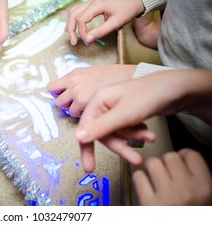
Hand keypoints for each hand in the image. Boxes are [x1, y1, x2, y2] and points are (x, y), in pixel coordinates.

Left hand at [47, 64, 135, 116]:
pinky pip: (75, 115)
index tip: (65, 98)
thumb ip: (81, 80)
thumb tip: (72, 87)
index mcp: (74, 74)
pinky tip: (94, 112)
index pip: (53, 86)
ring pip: (65, 109)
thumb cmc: (118, 77)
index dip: (58, 94)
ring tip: (88, 110)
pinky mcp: (83, 104)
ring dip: (74, 111)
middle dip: (65, 104)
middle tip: (76, 106)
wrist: (132, 79)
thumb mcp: (94, 72)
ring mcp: (77, 94)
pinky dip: (82, 116)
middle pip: (57, 100)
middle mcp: (73, 83)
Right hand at [66, 0, 143, 44]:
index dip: (82, 32)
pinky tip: (74, 28)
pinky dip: (74, 20)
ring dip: (70, 24)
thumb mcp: (116, 23)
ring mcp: (90, 1)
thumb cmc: (126, 11)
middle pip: (73, 15)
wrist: (134, 1)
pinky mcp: (91, 3)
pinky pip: (77, 10)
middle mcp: (91, 1)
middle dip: (71, 29)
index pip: (81, 20)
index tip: (87, 41)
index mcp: (97, 5)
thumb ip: (101, 31)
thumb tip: (88, 39)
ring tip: (72, 37)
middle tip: (73, 42)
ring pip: (73, 12)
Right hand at [75, 69, 211, 171]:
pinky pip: (125, 130)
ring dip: (131, 138)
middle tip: (135, 159)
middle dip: (120, 145)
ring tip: (149, 137)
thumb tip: (78, 137)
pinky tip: (148, 132)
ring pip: (116, 133)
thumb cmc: (150, 96)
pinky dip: (136, 134)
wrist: (176, 88)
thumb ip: (100, 127)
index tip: (89, 168)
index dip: (86, 148)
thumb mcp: (124, 114)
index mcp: (98, 100)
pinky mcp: (126, 114)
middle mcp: (104, 104)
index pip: (85, 128)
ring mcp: (115, 109)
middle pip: (103, 133)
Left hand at [133, 149, 211, 204]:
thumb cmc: (190, 219)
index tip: (178, 161)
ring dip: (150, 169)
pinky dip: (139, 181)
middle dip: (165, 163)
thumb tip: (184, 159)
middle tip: (164, 173)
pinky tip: (145, 189)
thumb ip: (197, 180)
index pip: (191, 155)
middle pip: (169, 156)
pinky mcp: (148, 204)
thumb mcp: (205, 200)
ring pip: (152, 163)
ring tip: (153, 179)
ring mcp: (167, 197)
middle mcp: (187, 190)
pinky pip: (139, 177)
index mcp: (205, 188)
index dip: (182, 156)